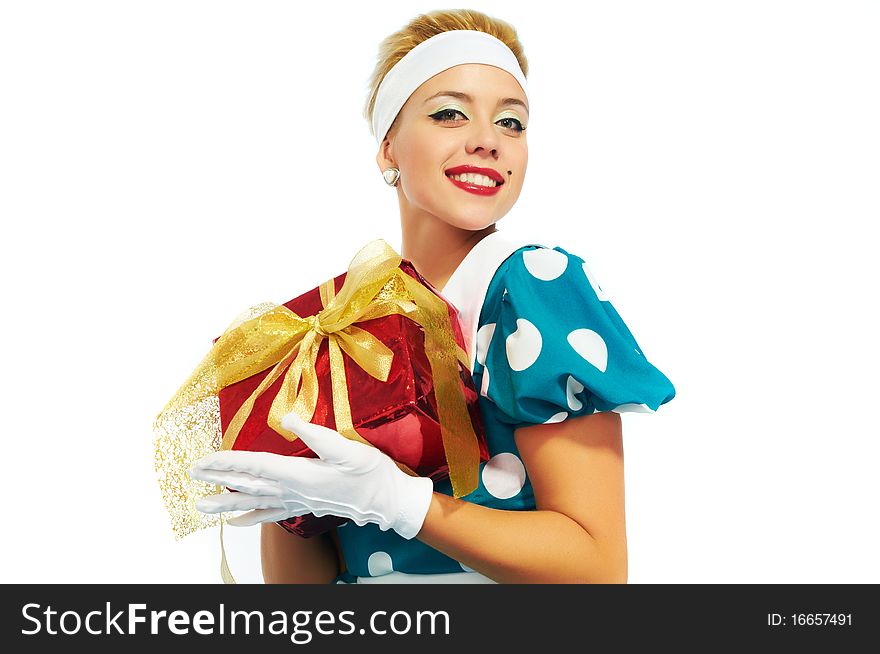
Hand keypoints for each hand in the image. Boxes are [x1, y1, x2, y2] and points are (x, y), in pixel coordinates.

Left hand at [189, 411, 434, 539]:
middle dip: (218, 481)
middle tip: (192, 477)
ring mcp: (299, 502)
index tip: (204, 461)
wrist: (389, 502)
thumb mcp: (349, 449)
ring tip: (203, 506)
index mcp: (301, 474)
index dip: (227, 463)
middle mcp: (294, 491)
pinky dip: (252, 518)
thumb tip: (287, 419)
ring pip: (255, 503)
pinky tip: (236, 522)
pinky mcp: (306, 506)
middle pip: (249, 486)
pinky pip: (272, 515)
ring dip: (227, 503)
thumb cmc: (372, 475)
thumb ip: (316, 435)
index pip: (256, 467)